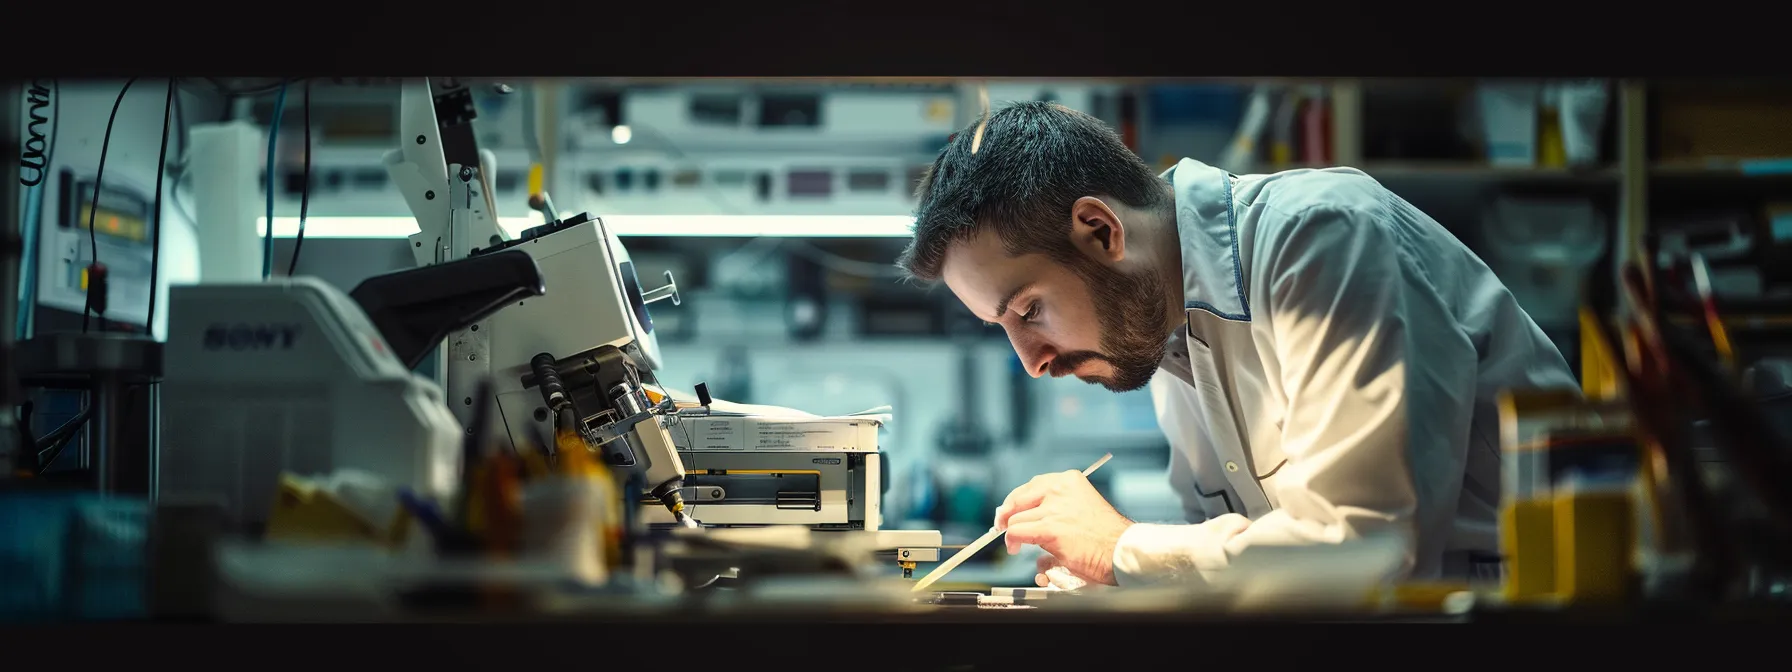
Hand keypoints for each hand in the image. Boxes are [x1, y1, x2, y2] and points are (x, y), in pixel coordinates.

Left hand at [994, 470, 1132, 585]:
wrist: (1120, 549)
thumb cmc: (1105, 536)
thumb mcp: (1081, 506)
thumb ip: (1056, 505)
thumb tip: (1027, 515)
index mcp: (1069, 480)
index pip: (1032, 485)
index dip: (1016, 501)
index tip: (1009, 511)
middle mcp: (1060, 489)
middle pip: (1018, 498)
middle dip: (1007, 514)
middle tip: (1002, 526)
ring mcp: (1054, 508)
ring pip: (1015, 517)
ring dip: (1012, 532)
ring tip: (1016, 544)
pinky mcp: (1050, 529)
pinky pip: (1016, 532)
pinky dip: (1012, 542)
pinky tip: (1016, 548)